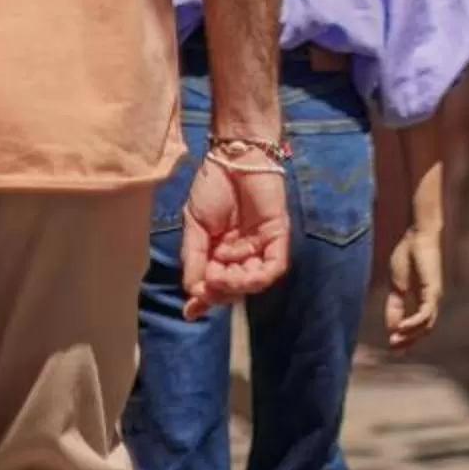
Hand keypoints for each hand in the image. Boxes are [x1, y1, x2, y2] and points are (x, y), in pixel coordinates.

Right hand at [180, 145, 290, 318]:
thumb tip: (192, 292)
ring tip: (219, 278)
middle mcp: (241, 254)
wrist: (234, 157)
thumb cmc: (213, 187)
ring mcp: (261, 248)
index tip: (190, 312)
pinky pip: (273, 268)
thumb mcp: (194, 225)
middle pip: (233, 287)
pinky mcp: (278, 239)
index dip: (204, 299)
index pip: (214, 282)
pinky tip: (242, 276)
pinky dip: (259, 277)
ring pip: (253, 282)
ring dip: (236, 287)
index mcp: (219, 252)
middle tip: (206, 285)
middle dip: (219, 292)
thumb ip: (194, 258)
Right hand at [386, 226, 442, 348]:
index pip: (416, 325)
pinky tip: (402, 328)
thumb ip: (395, 307)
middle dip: (409, 341)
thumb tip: (391, 328)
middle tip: (393, 348)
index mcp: (422, 300)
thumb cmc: (407, 256)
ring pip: (427, 326)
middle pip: (424, 330)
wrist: (416, 237)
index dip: (405, 337)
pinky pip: (425, 314)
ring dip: (411, 336)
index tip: (391, 346)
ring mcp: (434, 298)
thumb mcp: (396, 286)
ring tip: (395, 340)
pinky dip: (414, 323)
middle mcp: (431, 302)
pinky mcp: (433, 292)